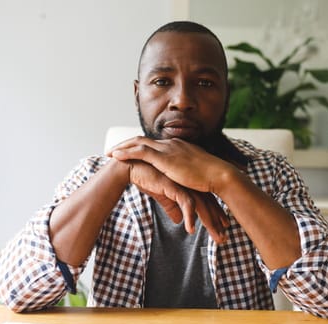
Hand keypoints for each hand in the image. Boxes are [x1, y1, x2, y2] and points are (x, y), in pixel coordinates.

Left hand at [108, 137, 233, 193]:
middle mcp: (171, 144)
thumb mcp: (195, 173)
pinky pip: (140, 152)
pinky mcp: (165, 158)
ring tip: (109, 153)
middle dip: (126, 144)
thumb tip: (183, 180)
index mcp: (178, 146)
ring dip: (122, 147)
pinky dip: (126, 152)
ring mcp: (168, 149)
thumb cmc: (210, 178)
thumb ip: (186, 173)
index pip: (154, 143)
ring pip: (138, 143)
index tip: (129, 151)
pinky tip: (116, 156)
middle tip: (113, 150)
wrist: (218, 175)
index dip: (139, 146)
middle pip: (142, 140)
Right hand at [126, 160, 228, 242]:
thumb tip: (178, 220)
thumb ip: (171, 207)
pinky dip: (190, 218)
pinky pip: (187, 204)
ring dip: (210, 224)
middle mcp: (190, 183)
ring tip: (216, 238)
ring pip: (202, 206)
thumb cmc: (147, 178)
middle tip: (223, 239)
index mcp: (190, 183)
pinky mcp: (175, 186)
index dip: (215, 214)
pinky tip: (190, 230)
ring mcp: (184, 184)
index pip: (208, 200)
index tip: (222, 228)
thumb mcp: (162, 196)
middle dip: (217, 222)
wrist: (132, 167)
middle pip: (209, 204)